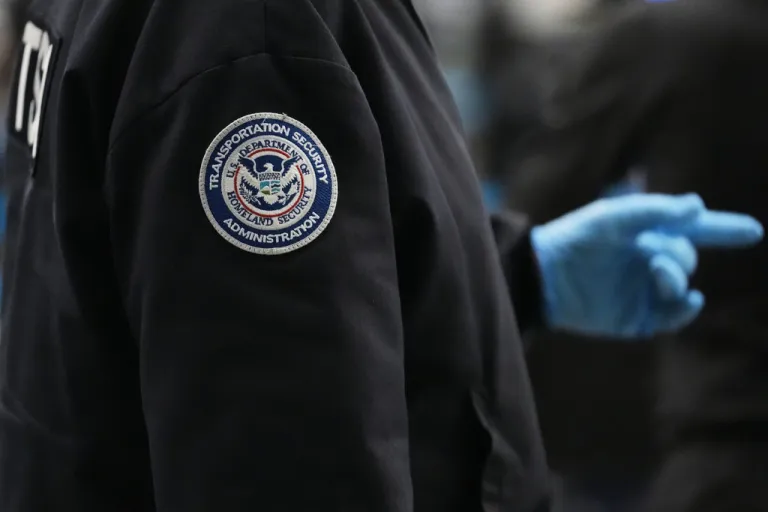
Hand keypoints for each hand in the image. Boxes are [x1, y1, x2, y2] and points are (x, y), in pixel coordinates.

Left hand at [531, 194, 763, 337]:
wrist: (545, 275)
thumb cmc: (575, 238)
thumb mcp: (613, 217)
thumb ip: (655, 210)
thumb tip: (698, 206)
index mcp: (646, 235)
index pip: (693, 231)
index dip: (723, 230)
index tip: (753, 231)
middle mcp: (648, 261)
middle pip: (687, 258)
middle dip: (680, 254)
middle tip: (654, 254)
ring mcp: (643, 291)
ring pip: (681, 286)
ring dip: (677, 276)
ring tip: (656, 269)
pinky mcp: (636, 318)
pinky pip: (671, 317)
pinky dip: (684, 309)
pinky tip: (687, 298)